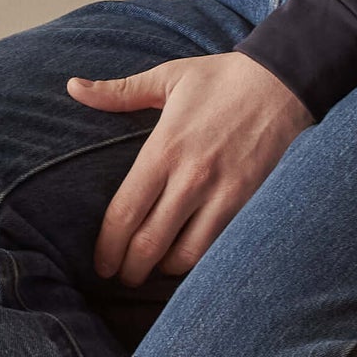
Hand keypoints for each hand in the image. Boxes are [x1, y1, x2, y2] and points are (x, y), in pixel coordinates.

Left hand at [65, 50, 313, 285]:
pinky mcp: (249, 200)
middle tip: (123, 278)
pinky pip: (220, 245)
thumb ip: (118, 92)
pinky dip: (202, 260)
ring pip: (187, 253)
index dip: (109, 246)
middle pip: (150, 242)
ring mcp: (223, 192)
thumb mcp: (166, 78)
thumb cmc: (220, 79)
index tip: (102, 264)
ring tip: (154, 271)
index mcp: (163, 151)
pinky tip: (189, 260)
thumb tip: (73, 87)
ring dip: (166, 269)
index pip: (125, 212)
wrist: (284, 80)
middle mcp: (190, 177)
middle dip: (131, 268)